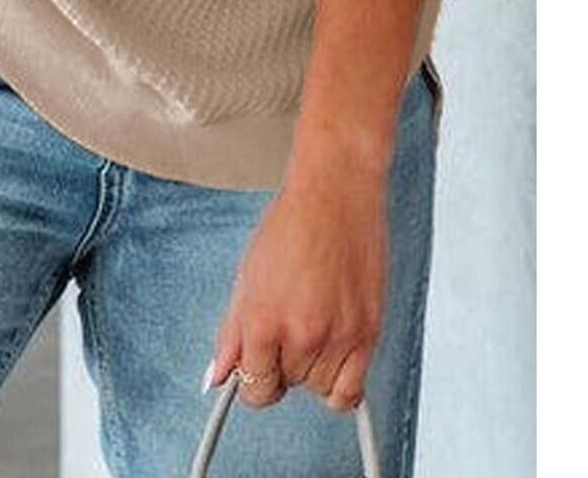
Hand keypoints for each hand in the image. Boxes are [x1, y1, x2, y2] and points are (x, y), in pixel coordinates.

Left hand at [206, 164, 388, 413]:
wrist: (335, 196)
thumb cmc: (292, 226)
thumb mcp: (247, 277)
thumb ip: (232, 333)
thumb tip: (219, 375)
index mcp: (265, 320)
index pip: (254, 387)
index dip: (250, 381)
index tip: (254, 372)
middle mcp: (303, 334)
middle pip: (287, 385)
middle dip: (281, 364)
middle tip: (285, 329)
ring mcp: (339, 337)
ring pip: (318, 388)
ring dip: (311, 369)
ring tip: (311, 329)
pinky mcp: (369, 333)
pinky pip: (352, 392)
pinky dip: (341, 386)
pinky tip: (332, 359)